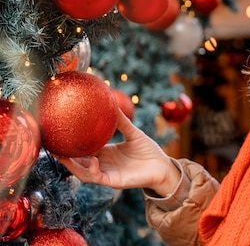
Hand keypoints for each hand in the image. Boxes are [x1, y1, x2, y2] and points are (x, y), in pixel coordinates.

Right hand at [56, 108, 180, 196]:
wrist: (163, 166)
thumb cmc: (149, 151)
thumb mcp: (133, 133)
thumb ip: (122, 121)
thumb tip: (112, 103)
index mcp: (105, 153)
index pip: (83, 150)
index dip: (71, 145)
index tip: (60, 135)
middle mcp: (103, 164)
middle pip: (77, 162)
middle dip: (64, 157)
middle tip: (53, 146)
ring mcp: (106, 174)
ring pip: (82, 173)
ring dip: (72, 165)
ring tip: (63, 155)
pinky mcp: (113, 182)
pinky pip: (97, 178)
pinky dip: (92, 170)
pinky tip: (92, 160)